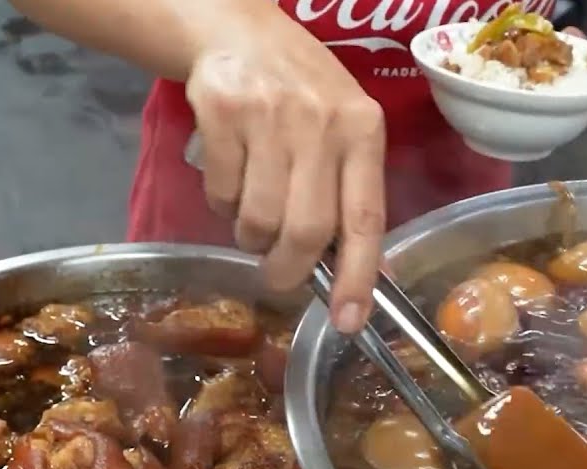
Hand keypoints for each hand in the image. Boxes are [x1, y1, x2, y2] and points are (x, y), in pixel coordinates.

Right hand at [186, 9, 385, 333]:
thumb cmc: (303, 91)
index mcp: (363, 130)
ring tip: (254, 217)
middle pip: (307, 229)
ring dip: (252, 237)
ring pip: (258, 218)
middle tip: (278, 278)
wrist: (239, 29)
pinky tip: (231, 178)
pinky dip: (222, 204)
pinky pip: (221, 193)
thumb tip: (352, 275)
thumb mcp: (344, 126)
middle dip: (289, 269)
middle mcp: (322, 122)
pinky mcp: (223, 112)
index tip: (348, 321)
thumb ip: (350, 189)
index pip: (365, 218)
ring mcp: (270, 115)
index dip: (358, 277)